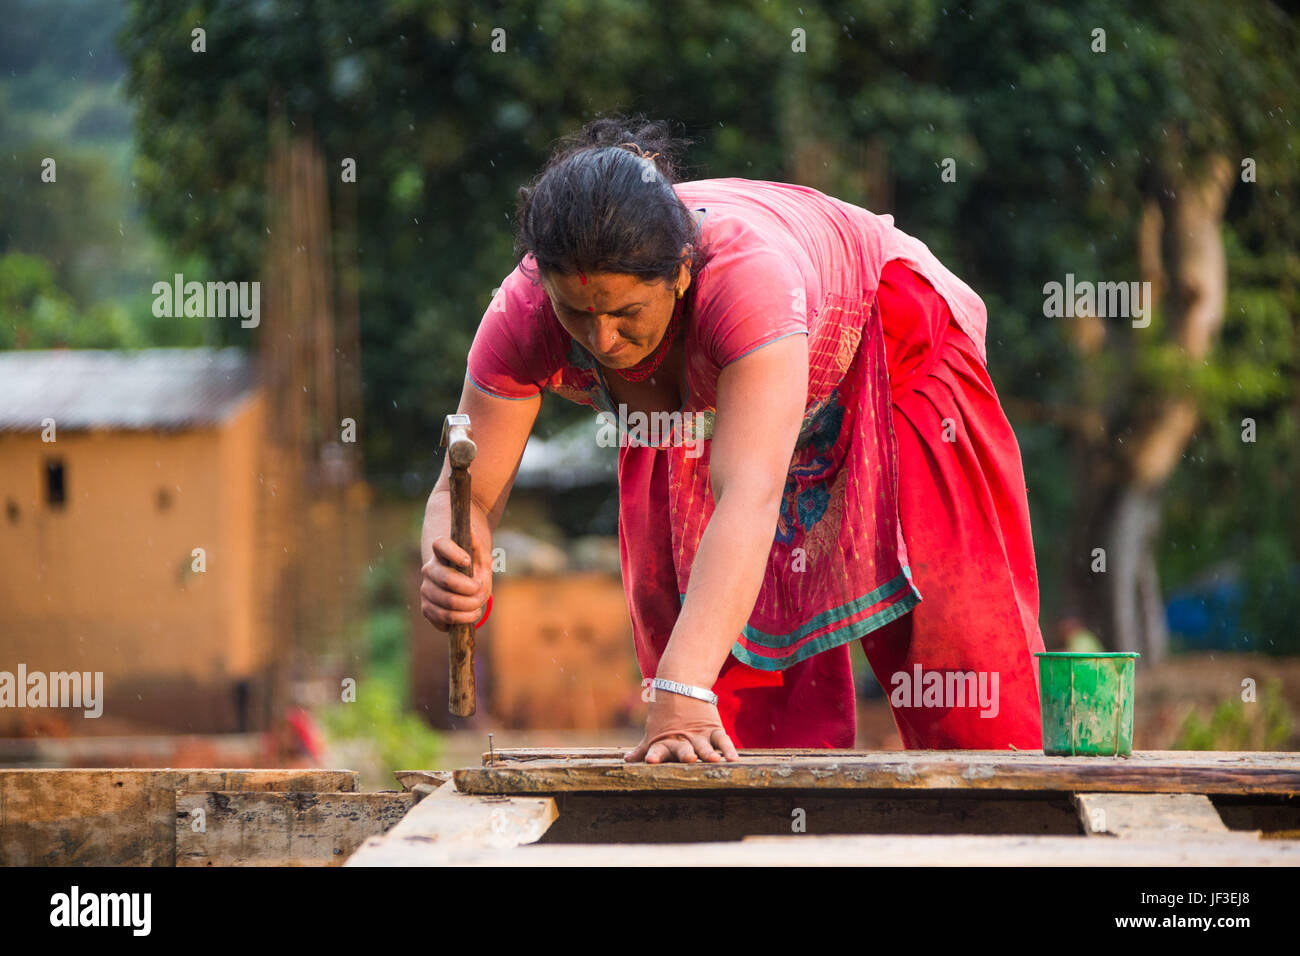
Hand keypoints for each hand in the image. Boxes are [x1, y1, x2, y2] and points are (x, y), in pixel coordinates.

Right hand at [420, 525, 491, 630]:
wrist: (461, 585)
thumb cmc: (473, 569)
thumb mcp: (481, 557)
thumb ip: (478, 547)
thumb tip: (472, 533)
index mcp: (441, 552)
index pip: (441, 545)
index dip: (454, 553)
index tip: (468, 561)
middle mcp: (429, 569)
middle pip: (447, 579)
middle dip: (470, 588)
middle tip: (480, 589)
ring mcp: (426, 590)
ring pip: (447, 602)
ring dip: (468, 606)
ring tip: (478, 605)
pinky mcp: (427, 608)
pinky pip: (442, 618)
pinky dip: (461, 619)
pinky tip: (470, 614)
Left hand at [624, 687, 739, 763]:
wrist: (681, 685)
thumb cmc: (664, 715)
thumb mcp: (653, 732)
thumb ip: (643, 749)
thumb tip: (627, 761)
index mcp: (664, 741)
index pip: (658, 750)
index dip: (654, 755)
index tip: (650, 760)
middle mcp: (682, 740)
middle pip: (683, 749)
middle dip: (686, 754)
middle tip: (689, 759)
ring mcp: (699, 735)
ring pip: (704, 746)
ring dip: (708, 753)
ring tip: (714, 759)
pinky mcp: (713, 729)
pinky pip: (722, 740)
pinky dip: (728, 749)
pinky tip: (733, 759)